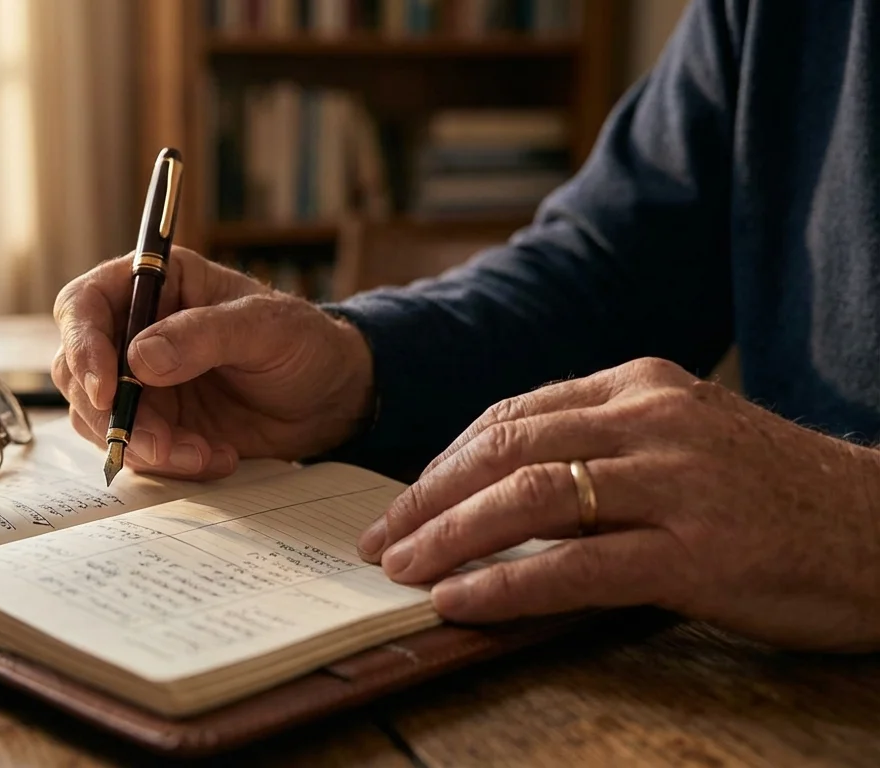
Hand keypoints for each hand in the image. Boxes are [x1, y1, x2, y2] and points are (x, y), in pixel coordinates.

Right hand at [52, 247, 373, 478]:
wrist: (332, 398)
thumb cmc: (303, 343)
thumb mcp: (264, 327)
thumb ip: (202, 336)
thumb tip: (140, 359)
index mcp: (155, 284)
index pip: (84, 304)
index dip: (81, 343)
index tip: (104, 387)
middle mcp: (136, 331)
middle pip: (78, 369)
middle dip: (112, 412)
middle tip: (159, 442)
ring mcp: (142, 382)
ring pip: (99, 417)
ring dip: (143, 444)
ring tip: (201, 454)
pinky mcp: (157, 424)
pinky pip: (135, 448)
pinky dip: (168, 462)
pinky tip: (215, 458)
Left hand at [357, 357, 879, 651]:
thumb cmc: (775, 493)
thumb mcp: (685, 438)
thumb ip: (600, 446)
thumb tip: (496, 488)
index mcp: (641, 384)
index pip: (512, 414)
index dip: (444, 462)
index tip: (402, 502)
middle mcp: (653, 420)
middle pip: (505, 449)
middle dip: (427, 498)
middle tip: (380, 539)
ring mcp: (678, 483)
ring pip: (530, 499)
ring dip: (450, 538)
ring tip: (403, 570)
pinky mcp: (699, 552)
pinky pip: (578, 568)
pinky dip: (507, 586)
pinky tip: (463, 603)